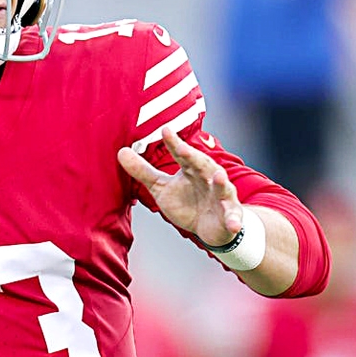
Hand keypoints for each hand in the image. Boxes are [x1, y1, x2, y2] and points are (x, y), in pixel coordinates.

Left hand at [117, 127, 241, 246]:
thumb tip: (121, 151)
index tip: (165, 130)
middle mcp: (209, 178)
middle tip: (182, 149)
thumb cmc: (187, 202)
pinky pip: (233, 217)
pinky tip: (233, 224)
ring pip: (223, 186)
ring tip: (218, 176)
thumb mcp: (161, 187)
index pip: (182, 154)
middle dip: (194, 157)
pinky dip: (234, 220)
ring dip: (221, 182)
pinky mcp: (230, 215)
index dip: (174, 143)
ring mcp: (222, 196)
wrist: (211, 227)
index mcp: (192, 169)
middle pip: (202, 165)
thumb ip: (143, 171)